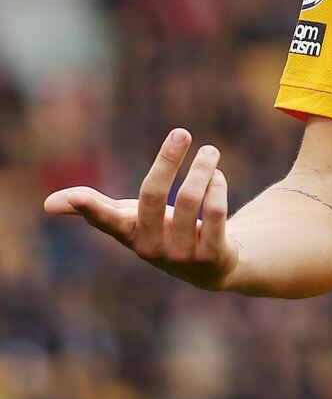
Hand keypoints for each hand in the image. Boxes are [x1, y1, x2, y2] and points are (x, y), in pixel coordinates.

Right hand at [43, 128, 238, 292]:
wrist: (210, 267)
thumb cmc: (161, 232)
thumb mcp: (128, 219)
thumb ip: (95, 207)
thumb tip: (47, 204)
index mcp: (127, 232)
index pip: (105, 219)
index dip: (88, 207)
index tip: (74, 195)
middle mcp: (151, 246)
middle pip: (154, 196)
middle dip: (167, 160)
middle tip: (182, 132)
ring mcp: (181, 254)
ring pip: (191, 201)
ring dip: (202, 169)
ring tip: (210, 151)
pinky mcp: (212, 256)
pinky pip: (216, 214)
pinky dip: (217, 188)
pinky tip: (217, 177)